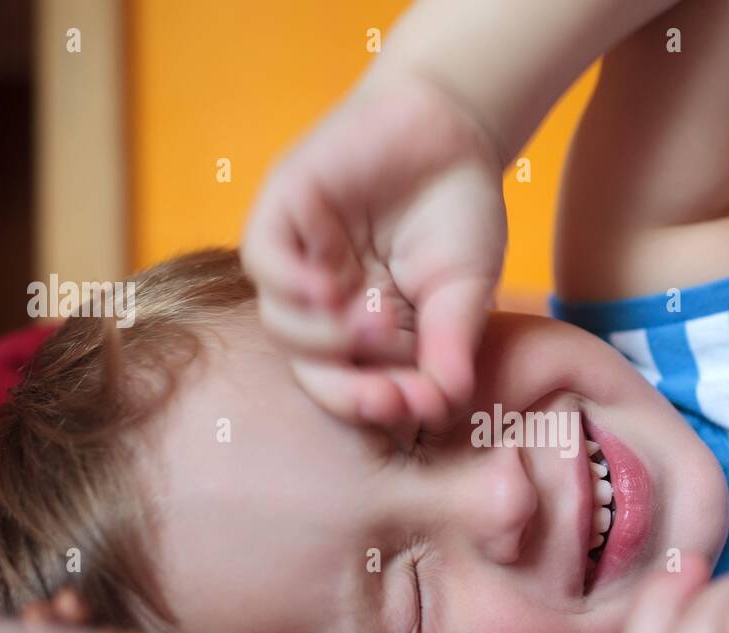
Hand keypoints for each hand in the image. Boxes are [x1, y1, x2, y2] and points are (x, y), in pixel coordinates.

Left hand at [241, 73, 506, 436]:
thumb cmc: (459, 214)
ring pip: (281, 323)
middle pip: (310, 369)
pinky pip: (264, 261)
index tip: (413, 408)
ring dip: (325, 337)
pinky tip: (331, 283)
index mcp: (364, 334)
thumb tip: (445, 403)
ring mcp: (299, 260)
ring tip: (376, 321)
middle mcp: (324, 306)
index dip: (375, 405)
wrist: (451, 127)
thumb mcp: (464, 291)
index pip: (352, 387)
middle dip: (347, 389)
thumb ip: (450, 346)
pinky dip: (291, 281)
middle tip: (388, 392)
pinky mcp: (282, 213)